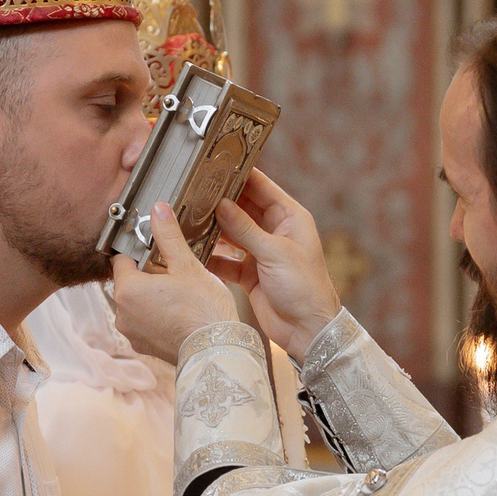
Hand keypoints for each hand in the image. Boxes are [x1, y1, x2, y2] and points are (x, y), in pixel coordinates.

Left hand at [109, 201, 237, 363]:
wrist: (217, 352)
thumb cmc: (203, 310)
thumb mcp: (187, 265)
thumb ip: (168, 236)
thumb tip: (158, 209)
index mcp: (127, 290)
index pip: (122, 259)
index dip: (140, 252)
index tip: (158, 251)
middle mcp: (121, 314)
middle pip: (129, 282)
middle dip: (147, 275)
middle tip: (174, 273)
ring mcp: (132, 333)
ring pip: (137, 303)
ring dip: (151, 296)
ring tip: (179, 294)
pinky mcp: (143, 346)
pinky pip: (145, 322)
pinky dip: (156, 316)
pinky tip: (178, 312)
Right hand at [208, 169, 340, 356]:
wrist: (308, 331)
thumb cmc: (304, 288)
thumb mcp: (274, 252)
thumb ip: (245, 229)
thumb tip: (221, 205)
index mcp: (290, 218)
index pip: (261, 187)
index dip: (239, 175)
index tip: (216, 164)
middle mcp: (275, 232)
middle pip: (243, 208)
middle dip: (220, 200)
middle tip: (194, 189)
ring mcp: (261, 252)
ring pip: (232, 233)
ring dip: (213, 227)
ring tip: (188, 216)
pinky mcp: (250, 274)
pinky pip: (226, 259)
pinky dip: (212, 255)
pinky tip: (193, 249)